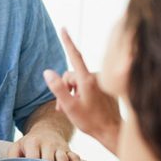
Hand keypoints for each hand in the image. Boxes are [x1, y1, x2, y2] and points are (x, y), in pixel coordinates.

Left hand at [8, 128, 80, 160]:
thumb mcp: (17, 146)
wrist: (46, 129)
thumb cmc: (30, 142)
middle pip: (49, 160)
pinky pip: (75, 158)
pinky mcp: (69, 149)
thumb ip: (12, 158)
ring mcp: (59, 146)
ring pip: (63, 159)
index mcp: (33, 143)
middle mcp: (47, 144)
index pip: (33, 159)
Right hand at [43, 29, 120, 154]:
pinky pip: (87, 85)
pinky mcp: (104, 87)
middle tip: (61, 107)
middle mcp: (95, 77)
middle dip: (64, 88)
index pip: (75, 55)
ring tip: (71, 110)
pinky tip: (82, 107)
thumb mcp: (69, 106)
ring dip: (72, 93)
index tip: (63, 28)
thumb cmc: (90, 121)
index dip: (67, 41)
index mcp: (87, 80)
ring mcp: (101, 82)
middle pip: (71, 75)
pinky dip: (81, 94)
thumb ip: (58, 88)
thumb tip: (47, 71)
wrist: (112, 131)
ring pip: (78, 82)